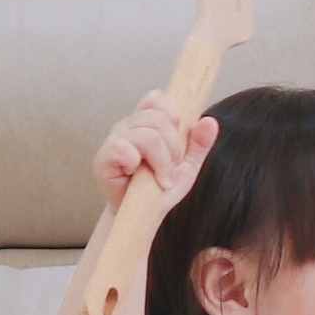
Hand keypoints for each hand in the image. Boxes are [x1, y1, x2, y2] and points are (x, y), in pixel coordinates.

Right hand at [93, 92, 216, 213]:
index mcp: (144, 122)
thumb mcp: (187, 166)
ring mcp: (113, 140)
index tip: (177, 142)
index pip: (156, 98)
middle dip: (173, 149)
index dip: (172, 114)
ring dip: (162, 162)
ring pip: (148, 136)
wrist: (142, 216)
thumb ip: (199, 144)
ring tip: (160, 178)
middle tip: (170, 170)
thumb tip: (210, 122)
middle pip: (158, 119)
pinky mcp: (103, 158)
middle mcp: (127, 126)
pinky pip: (123, 148)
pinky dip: (137, 163)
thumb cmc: (159, 190)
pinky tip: (137, 176)